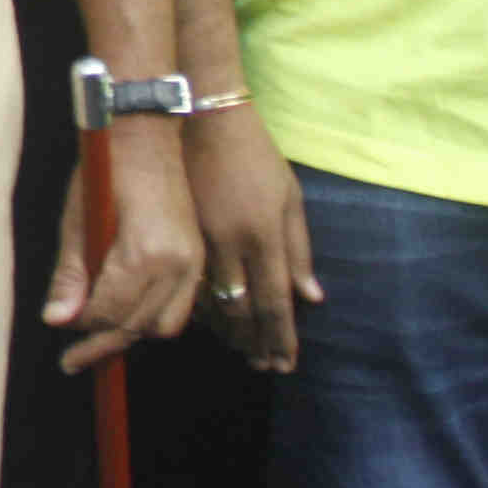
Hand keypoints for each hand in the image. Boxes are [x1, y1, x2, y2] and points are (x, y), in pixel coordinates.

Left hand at [44, 115, 200, 369]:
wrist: (150, 133)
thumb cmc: (105, 170)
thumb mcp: (78, 219)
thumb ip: (70, 273)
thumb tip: (57, 321)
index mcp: (146, 254)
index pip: (111, 314)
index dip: (82, 330)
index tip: (61, 338)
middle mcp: (179, 265)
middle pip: (141, 326)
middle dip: (106, 344)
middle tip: (74, 359)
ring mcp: (195, 261)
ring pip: (165, 324)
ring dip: (132, 333)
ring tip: (97, 337)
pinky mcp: (200, 257)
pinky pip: (180, 305)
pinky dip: (152, 315)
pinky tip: (125, 312)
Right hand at [182, 106, 317, 371]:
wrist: (201, 120)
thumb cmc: (253, 155)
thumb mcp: (289, 196)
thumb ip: (299, 249)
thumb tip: (311, 296)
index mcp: (263, 235)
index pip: (275, 301)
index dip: (280, 337)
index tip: (284, 363)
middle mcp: (231, 244)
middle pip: (242, 309)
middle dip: (254, 342)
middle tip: (263, 367)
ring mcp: (199, 240)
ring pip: (212, 300)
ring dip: (228, 331)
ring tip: (240, 352)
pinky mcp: (176, 233)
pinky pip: (188, 281)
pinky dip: (201, 306)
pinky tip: (210, 321)